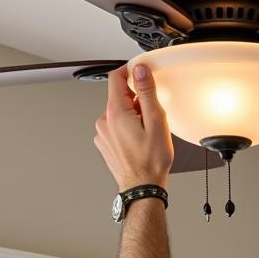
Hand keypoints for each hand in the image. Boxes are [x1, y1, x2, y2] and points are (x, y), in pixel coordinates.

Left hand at [94, 63, 173, 191]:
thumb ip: (146, 92)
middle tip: (151, 112)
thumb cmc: (150, 161)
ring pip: (118, 112)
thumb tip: (140, 71)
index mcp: (115, 113)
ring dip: (132, 114)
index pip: (115, 77)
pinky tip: (139, 139)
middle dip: (135, 98)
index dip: (129, 70)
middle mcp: (104, 122)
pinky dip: (127, 126)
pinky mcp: (105, 143)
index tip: (140, 72)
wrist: (142, 187)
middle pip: (118, 96)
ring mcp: (102, 134)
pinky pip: (115, 126)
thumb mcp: (155, 121)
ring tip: (147, 130)